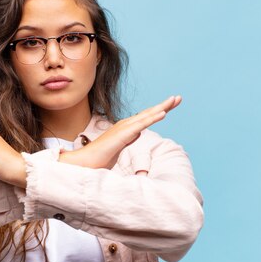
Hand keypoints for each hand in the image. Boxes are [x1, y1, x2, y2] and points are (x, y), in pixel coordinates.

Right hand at [59, 95, 181, 169]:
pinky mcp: (121, 136)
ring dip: (161, 108)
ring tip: (175, 100)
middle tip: (178, 98)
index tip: (170, 106)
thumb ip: (128, 141)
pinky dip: (152, 119)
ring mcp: (122, 130)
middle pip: (148, 114)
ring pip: (146, 117)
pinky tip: (163, 114)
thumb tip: (137, 134)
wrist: (82, 163)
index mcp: (125, 130)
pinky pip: (140, 126)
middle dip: (164, 105)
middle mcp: (124, 126)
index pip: (144, 119)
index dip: (158, 111)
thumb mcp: (118, 149)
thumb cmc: (97, 159)